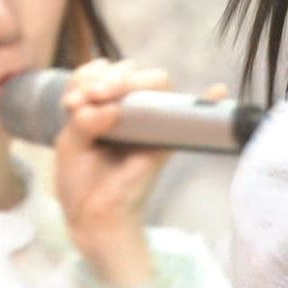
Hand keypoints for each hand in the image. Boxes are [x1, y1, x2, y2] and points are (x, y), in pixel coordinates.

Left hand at [54, 58, 225, 287]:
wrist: (93, 216)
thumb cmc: (81, 180)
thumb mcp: (70, 142)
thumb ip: (84, 118)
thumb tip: (111, 107)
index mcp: (104, 105)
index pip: (104, 71)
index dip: (89, 75)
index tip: (72, 100)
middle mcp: (130, 109)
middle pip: (131, 71)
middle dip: (109, 78)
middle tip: (89, 98)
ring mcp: (151, 123)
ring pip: (155, 83)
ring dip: (127, 81)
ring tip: (100, 97)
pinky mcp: (167, 142)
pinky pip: (190, 117)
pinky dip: (207, 101)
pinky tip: (218, 91)